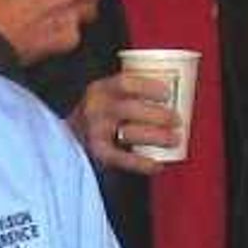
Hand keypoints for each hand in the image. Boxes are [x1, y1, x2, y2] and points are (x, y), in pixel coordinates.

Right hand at [65, 64, 183, 176]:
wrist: (70, 137)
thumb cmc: (100, 113)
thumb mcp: (108, 95)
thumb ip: (131, 91)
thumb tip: (176, 90)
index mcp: (100, 89)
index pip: (125, 83)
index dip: (148, 86)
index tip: (168, 92)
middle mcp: (95, 108)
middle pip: (131, 109)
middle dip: (159, 115)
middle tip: (177, 119)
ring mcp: (95, 132)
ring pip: (130, 133)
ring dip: (157, 136)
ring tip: (174, 139)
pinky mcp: (97, 153)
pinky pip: (123, 159)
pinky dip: (142, 163)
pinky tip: (158, 165)